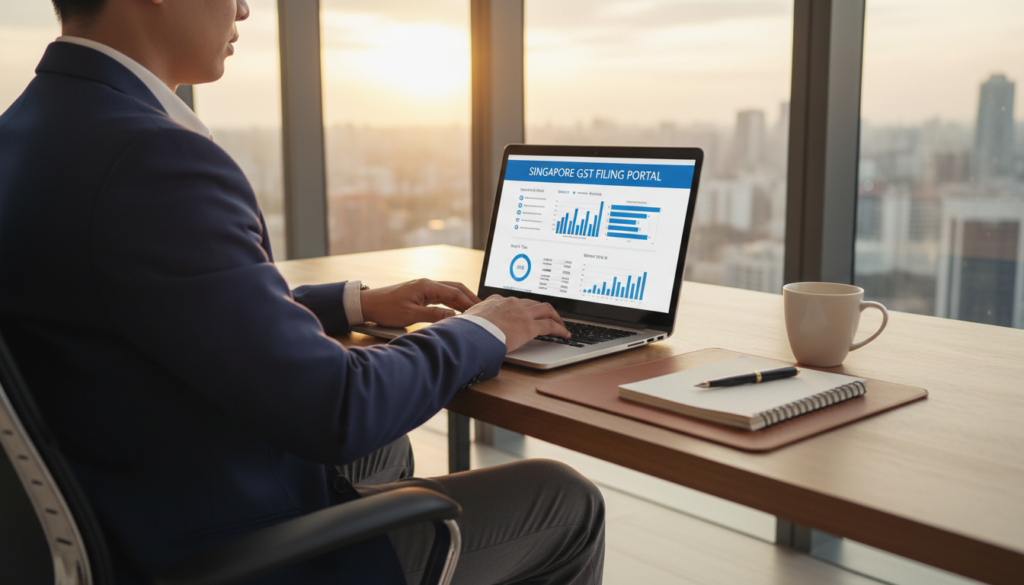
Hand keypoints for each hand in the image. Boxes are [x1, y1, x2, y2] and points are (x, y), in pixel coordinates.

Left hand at [360, 279, 480, 327]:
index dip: (469, 302)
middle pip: (455, 287)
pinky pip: (441, 296)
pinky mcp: (420, 293)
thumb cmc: (386, 309)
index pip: (454, 292)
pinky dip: (452, 302)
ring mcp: (424, 288)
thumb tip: (454, 317)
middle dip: (470, 297)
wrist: (368, 304)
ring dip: (462, 299)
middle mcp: (427, 284)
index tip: (480, 311)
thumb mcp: (411, 315)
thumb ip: (434, 315)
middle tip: (483, 308)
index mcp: (426, 286)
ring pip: (449, 291)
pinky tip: (457, 310)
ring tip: (474, 310)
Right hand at [463, 295, 569, 351]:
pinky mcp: (529, 326)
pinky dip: (560, 329)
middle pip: (533, 303)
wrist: (471, 333)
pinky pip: (550, 325)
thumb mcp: (465, 323)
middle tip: (550, 316)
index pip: (514, 301)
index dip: (523, 307)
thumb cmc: (465, 331)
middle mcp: (510, 303)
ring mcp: (521, 313)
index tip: (526, 312)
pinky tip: (565, 335)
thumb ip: (469, 325)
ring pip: (546, 310)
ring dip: (555, 317)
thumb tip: (460, 331)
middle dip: (543, 309)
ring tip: (561, 325)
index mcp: (495, 301)